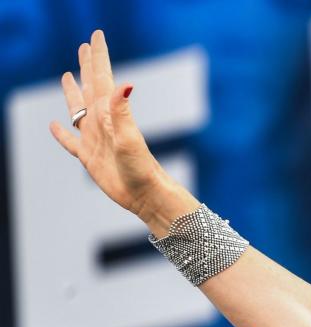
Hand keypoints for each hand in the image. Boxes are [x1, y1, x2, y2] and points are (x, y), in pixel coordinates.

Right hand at [49, 29, 168, 219]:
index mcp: (110, 114)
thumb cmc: (141, 167)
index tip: (96, 36)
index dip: (98, 57)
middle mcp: (102, 123)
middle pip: (89, 88)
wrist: (144, 195)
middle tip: (84, 47)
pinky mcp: (89, 157)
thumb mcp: (130, 137)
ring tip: (67, 76)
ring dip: (72, 92)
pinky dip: (60, 133)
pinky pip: (70, 141)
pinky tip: (54, 125)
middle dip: (87, 66)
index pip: (101, 78)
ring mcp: (95, 139)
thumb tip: (124, 83)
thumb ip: (122, 110)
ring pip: (78, 109)